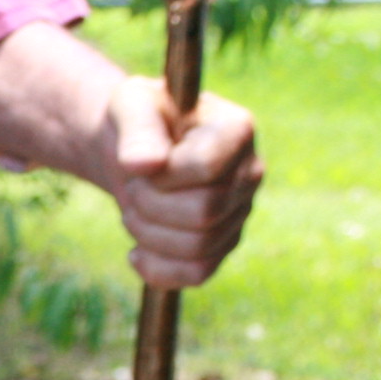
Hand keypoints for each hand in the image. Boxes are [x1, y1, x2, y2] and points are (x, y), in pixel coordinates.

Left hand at [101, 73, 262, 289]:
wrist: (134, 150)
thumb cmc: (137, 119)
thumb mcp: (129, 105)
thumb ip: (137, 129)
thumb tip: (145, 165)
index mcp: (237, 129)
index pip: (205, 168)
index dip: (163, 174)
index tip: (144, 160)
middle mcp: (250, 172)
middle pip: (203, 213)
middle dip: (150, 204)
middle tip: (133, 185)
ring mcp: (240, 212)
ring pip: (197, 248)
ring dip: (147, 234)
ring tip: (133, 208)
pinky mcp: (223, 245)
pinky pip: (197, 274)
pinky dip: (158, 269)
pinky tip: (137, 252)